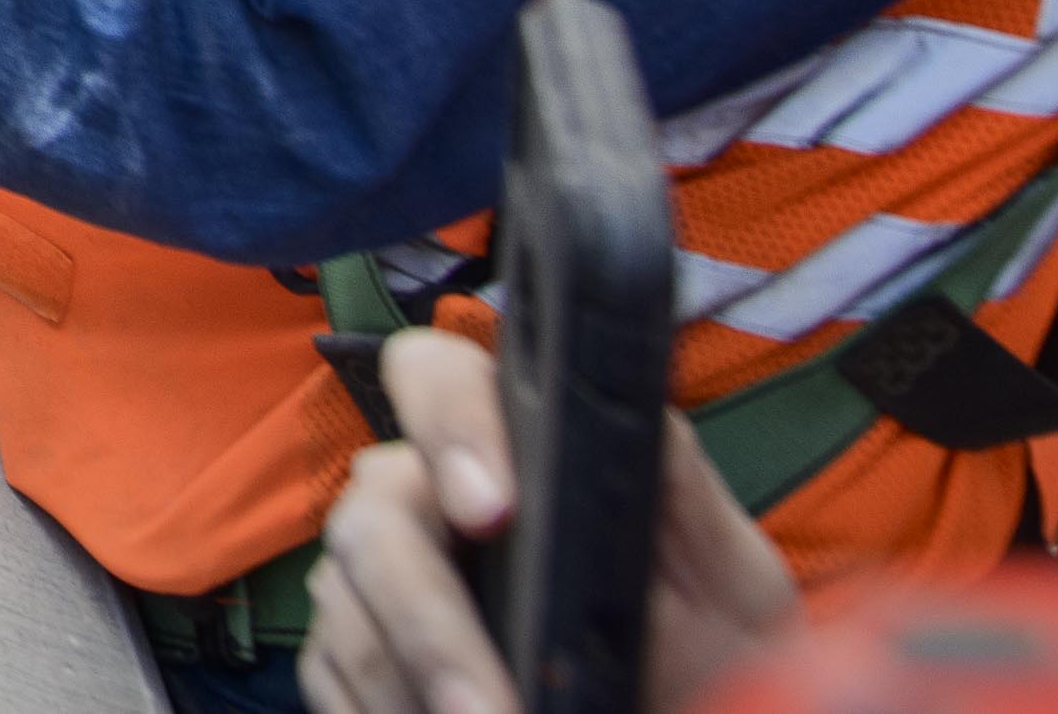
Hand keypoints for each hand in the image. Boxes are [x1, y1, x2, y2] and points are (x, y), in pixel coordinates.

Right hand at [301, 327, 793, 713]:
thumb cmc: (703, 639)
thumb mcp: (721, 568)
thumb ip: (675, 483)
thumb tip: (632, 411)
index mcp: (496, 442)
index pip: (433, 376)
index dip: (447, 427)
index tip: (495, 511)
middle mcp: (413, 495)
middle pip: (372, 522)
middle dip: (428, 622)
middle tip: (492, 710)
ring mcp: (369, 582)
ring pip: (349, 618)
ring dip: (414, 689)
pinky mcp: (346, 660)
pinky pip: (336, 685)